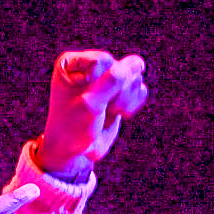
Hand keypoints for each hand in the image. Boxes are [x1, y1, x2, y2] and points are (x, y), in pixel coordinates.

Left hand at [35, 50, 149, 178]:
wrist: (74, 152)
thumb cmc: (72, 127)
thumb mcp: (89, 105)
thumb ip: (112, 81)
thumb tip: (137, 63)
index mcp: (72, 62)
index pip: (104, 61)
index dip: (99, 84)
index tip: (83, 100)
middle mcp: (90, 65)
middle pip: (122, 68)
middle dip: (115, 93)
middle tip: (98, 108)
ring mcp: (107, 77)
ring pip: (134, 77)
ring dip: (123, 100)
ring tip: (106, 111)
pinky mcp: (121, 90)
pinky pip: (141, 89)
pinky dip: (132, 104)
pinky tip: (117, 113)